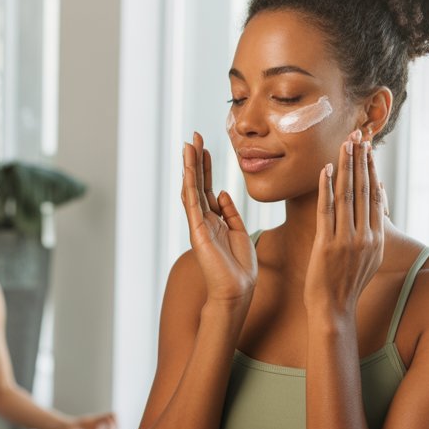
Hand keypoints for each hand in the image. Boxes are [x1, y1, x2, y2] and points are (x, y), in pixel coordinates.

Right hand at [182, 133, 255, 306]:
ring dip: (190, 167)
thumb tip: (221, 192)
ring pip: (192, 189)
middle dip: (196, 160)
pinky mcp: (198, 231)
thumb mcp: (240, 232)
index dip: (207, 167)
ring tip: (189, 145)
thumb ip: (229, 212)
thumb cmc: (240, 267)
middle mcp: (203, 220)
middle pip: (198, 184)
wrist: (237, 290)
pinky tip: (190, 168)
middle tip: (194, 137)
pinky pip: (193, 203)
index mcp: (214, 220)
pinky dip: (191, 184)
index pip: (208, 188)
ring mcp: (199, 225)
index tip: (206, 148)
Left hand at [304, 130, 384, 314]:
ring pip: (347, 195)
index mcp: (377, 238)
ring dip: (345, 167)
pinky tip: (325, 170)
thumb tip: (374, 209)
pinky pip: (327, 211)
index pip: (375, 195)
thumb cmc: (346, 284)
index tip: (368, 149)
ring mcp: (347, 240)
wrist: (334, 309)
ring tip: (345, 144)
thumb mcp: (368, 258)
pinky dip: (326, 188)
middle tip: (358, 135)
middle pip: (363, 190)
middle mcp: (366, 236)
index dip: (371, 169)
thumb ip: (371, 233)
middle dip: (360, 160)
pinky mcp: (327, 244)